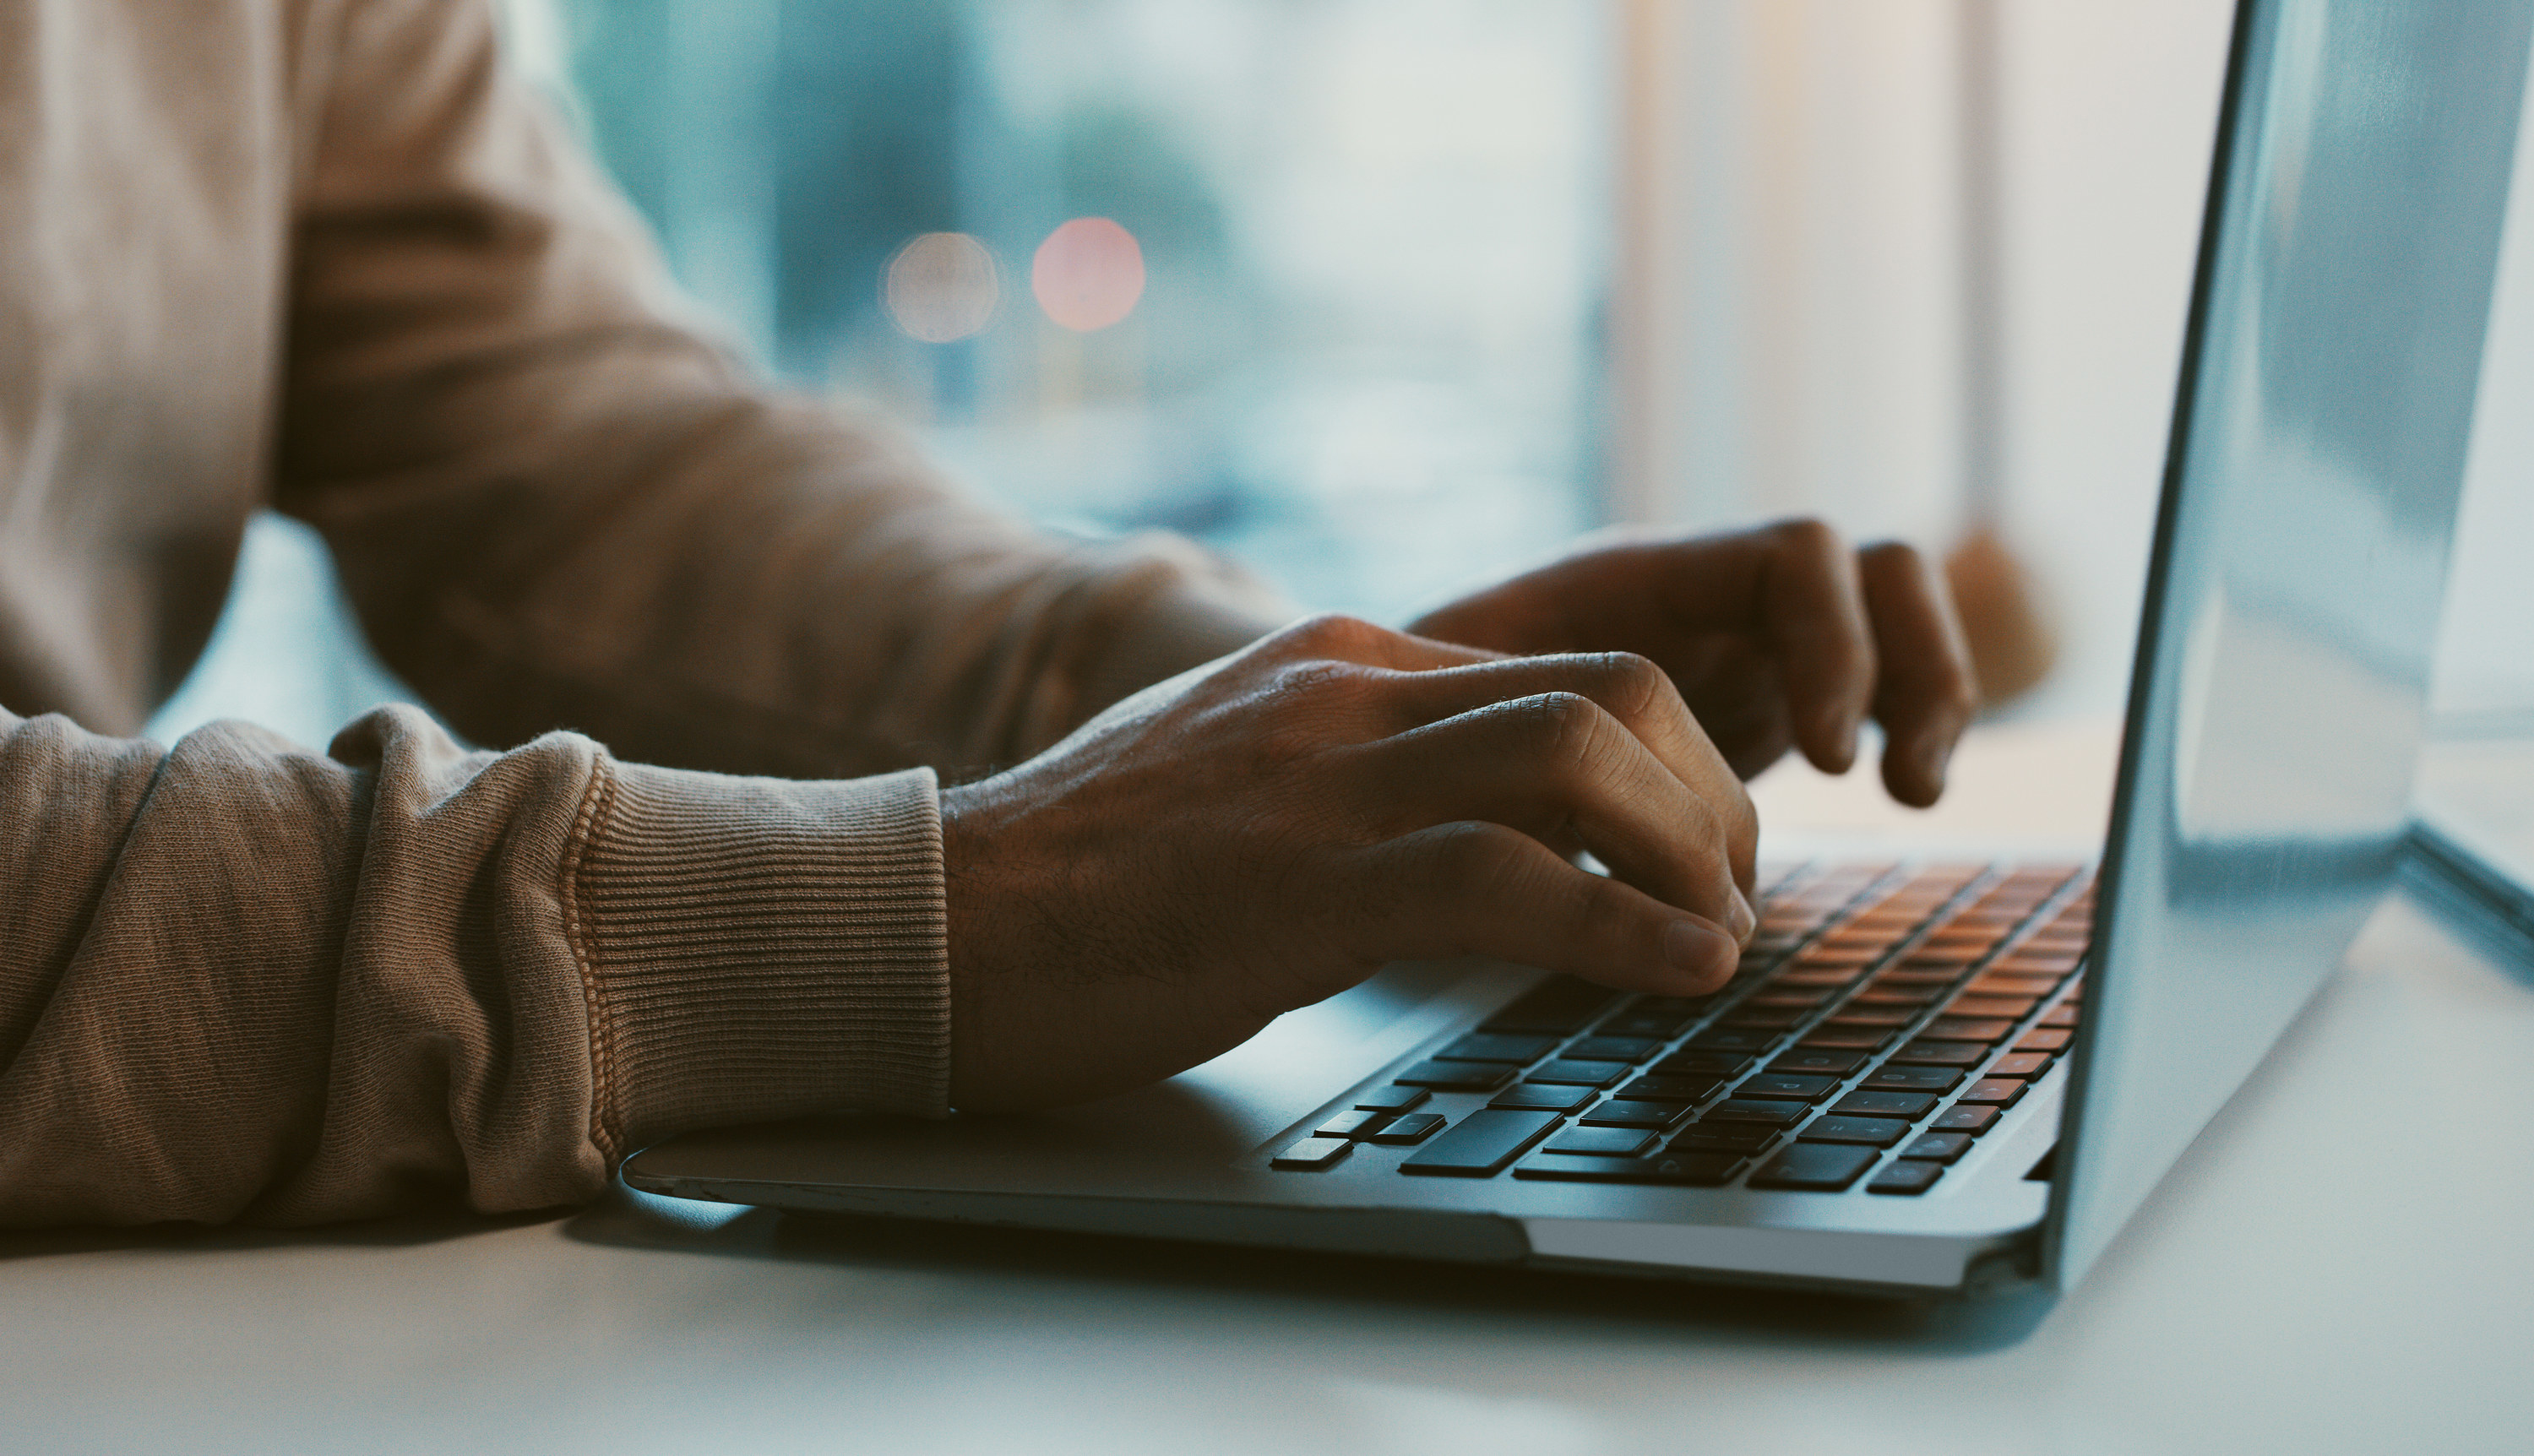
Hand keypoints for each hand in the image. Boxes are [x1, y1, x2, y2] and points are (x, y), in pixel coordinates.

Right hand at [941, 614, 1758, 1110]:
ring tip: (1722, 939)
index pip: (1569, 667)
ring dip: (1692, 853)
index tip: (1702, 853)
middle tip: (1731, 896)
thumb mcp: (1242, 782)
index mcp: (1340, 662)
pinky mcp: (1300, 884)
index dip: (1674, 760)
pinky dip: (1626, 928)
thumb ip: (1356, 773)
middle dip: (1710, 795)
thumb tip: (1481, 829)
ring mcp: (1321, 780)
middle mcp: (1346, 693)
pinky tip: (1681, 974)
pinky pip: (1512, 878)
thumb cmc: (1081, 882)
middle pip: (1611, 688)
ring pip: (1582, 756)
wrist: (928, 921)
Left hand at [1407, 519, 1977, 805]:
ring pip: (1890, 618)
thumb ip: (1508, 724)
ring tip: (1913, 792)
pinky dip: (1906, 724)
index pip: (1791, 557)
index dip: (1830, 645)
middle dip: (1907, 666)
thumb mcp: (1446, 714)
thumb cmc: (1400, 718)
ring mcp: (1741, 641)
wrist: (1385, 733)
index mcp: (1637, 577)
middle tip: (1883, 783)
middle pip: (1871, 571)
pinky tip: (1900, 797)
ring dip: (1928, 692)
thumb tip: (1544, 779)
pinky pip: (1875, 681)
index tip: (1826, 757)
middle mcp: (1706, 594)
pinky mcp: (1759, 700)